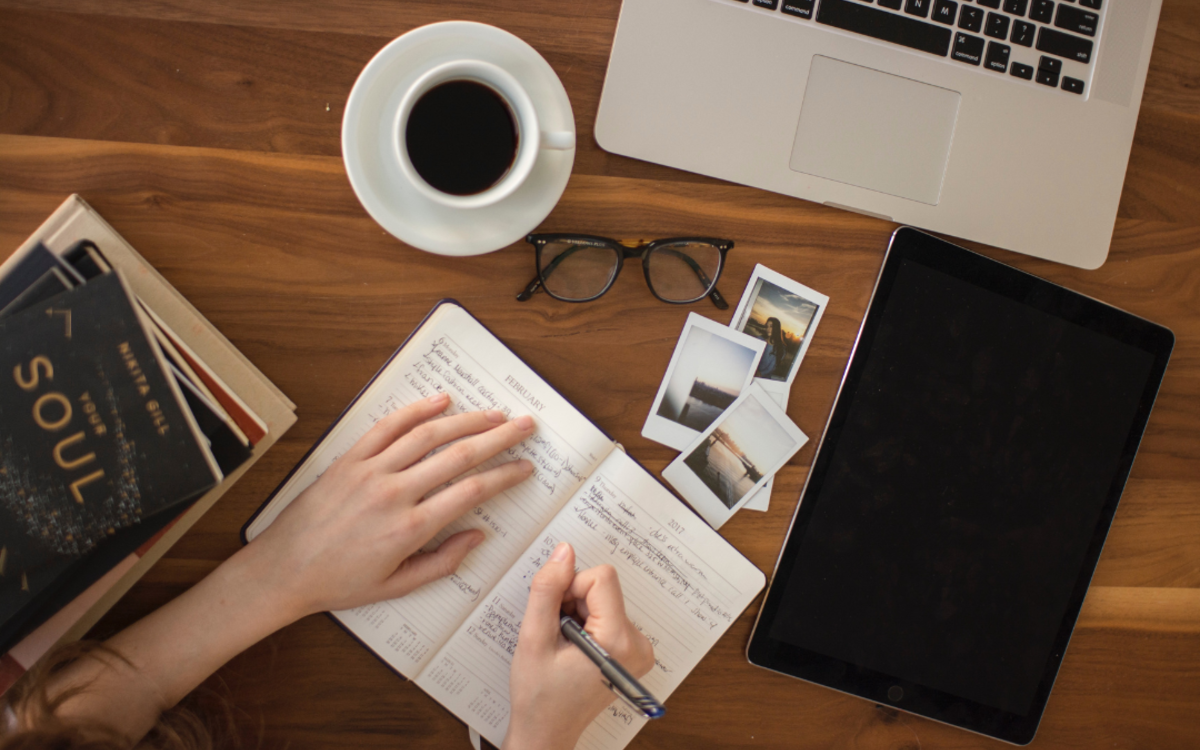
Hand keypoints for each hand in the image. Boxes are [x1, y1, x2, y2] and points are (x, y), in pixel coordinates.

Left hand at [243, 392, 534, 620]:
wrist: (283, 570)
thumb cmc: (339, 582)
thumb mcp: (397, 586)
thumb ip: (442, 562)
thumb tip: (478, 536)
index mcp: (410, 528)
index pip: (472, 491)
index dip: (505, 476)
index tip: (525, 467)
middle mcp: (394, 493)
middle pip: (459, 455)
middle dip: (499, 437)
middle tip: (525, 426)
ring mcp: (370, 471)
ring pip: (428, 435)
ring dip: (466, 420)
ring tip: (494, 413)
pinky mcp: (350, 459)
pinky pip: (387, 427)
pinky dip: (416, 410)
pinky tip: (441, 401)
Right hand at [504, 543, 654, 749]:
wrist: (547, 732)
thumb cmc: (539, 695)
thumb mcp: (533, 638)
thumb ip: (547, 590)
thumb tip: (564, 552)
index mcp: (619, 641)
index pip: (601, 578)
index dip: (570, 588)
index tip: (556, 616)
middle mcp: (638, 644)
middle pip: (603, 588)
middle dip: (572, 602)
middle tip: (556, 635)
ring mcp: (639, 649)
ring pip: (603, 599)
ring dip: (577, 613)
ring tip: (563, 646)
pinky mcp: (633, 650)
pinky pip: (608, 614)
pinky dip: (586, 623)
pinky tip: (573, 648)